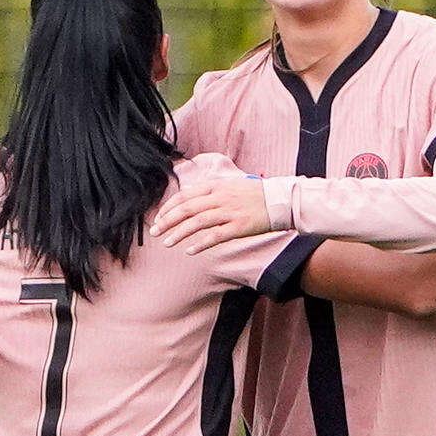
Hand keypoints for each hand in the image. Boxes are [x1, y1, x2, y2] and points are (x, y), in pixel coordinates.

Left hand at [149, 177, 273, 252]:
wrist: (280, 200)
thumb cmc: (254, 194)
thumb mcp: (229, 185)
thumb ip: (209, 190)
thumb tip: (188, 194)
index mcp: (215, 186)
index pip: (184, 196)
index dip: (169, 208)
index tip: (159, 218)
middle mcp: (219, 197)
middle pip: (186, 209)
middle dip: (167, 221)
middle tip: (155, 232)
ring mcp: (229, 212)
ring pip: (197, 223)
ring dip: (179, 233)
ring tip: (167, 243)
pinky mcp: (239, 227)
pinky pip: (215, 236)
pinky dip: (200, 244)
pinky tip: (189, 251)